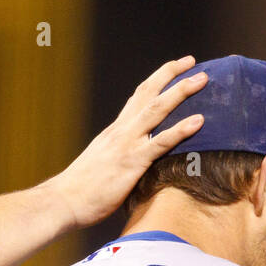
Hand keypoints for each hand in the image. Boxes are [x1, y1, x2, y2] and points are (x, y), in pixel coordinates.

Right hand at [43, 55, 207, 228]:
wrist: (62, 202)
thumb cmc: (79, 191)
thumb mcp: (101, 165)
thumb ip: (117, 157)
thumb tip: (130, 162)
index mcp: (114, 132)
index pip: (137, 97)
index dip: (157, 80)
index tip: (175, 68)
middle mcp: (121, 131)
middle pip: (148, 93)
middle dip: (172, 75)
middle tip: (194, 63)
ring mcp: (126, 145)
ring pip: (157, 109)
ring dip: (181, 91)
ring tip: (203, 80)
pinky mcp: (131, 163)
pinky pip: (160, 142)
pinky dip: (181, 129)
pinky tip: (199, 121)